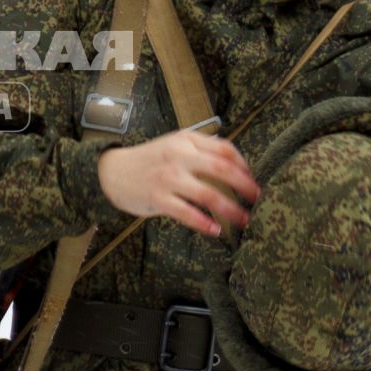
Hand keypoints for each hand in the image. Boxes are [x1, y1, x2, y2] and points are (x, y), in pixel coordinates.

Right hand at [95, 130, 259, 237]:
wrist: (111, 171)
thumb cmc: (148, 161)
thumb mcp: (174, 145)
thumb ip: (200, 150)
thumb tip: (236, 167)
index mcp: (186, 140)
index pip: (225, 149)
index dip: (245, 166)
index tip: (254, 181)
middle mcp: (179, 156)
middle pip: (223, 169)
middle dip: (246, 187)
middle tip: (259, 200)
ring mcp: (168, 177)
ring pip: (209, 194)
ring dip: (231, 210)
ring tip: (244, 221)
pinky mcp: (158, 198)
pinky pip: (187, 213)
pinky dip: (204, 223)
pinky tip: (215, 231)